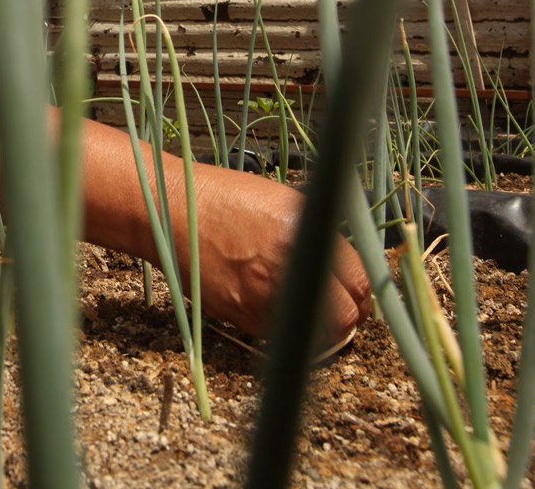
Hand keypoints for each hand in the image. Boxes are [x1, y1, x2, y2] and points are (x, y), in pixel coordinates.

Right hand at [189, 166, 372, 349]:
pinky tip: (270, 307)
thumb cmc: (226, 199)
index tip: (355, 295)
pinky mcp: (237, 312)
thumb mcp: (283, 202)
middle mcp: (286, 263)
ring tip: (303, 312)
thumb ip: (317, 235)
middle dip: (347, 319)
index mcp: (304, 231)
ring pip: (311, 335)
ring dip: (315, 329)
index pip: (358, 280)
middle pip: (344, 316)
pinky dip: (279, 328)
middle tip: (339, 313)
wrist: (173, 210)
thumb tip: (343, 267)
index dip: (361, 293)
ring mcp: (261, 292)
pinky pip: (274, 335)